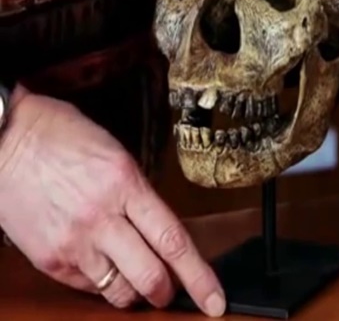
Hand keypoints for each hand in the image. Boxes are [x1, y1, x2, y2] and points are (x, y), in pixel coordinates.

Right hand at [0, 86, 224, 316]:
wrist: (5, 140)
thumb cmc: (64, 139)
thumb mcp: (118, 157)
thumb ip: (141, 196)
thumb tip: (163, 232)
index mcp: (127, 185)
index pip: (174, 241)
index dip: (200, 276)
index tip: (216, 301)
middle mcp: (102, 218)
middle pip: (150, 276)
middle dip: (168, 293)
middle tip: (171, 292)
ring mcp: (73, 242)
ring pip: (119, 292)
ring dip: (135, 292)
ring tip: (135, 277)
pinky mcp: (49, 259)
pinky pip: (88, 288)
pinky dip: (103, 284)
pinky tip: (102, 265)